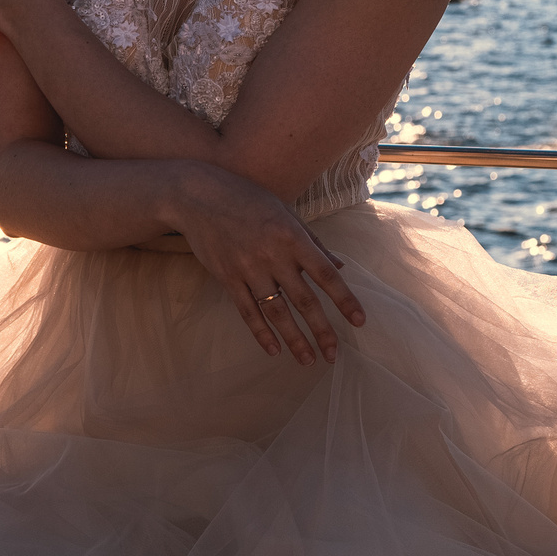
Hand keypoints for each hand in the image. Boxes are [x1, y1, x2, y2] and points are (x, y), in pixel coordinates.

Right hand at [168, 163, 365, 364]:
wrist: (197, 195)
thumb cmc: (247, 199)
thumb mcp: (285, 212)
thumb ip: (313, 241)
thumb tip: (339, 267)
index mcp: (292, 236)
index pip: (325, 274)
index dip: (344, 299)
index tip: (359, 321)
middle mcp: (273, 255)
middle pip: (304, 300)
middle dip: (321, 330)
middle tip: (334, 355)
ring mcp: (248, 268)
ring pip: (276, 312)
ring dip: (294, 339)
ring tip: (307, 360)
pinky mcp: (227, 277)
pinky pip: (247, 311)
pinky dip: (261, 333)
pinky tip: (274, 349)